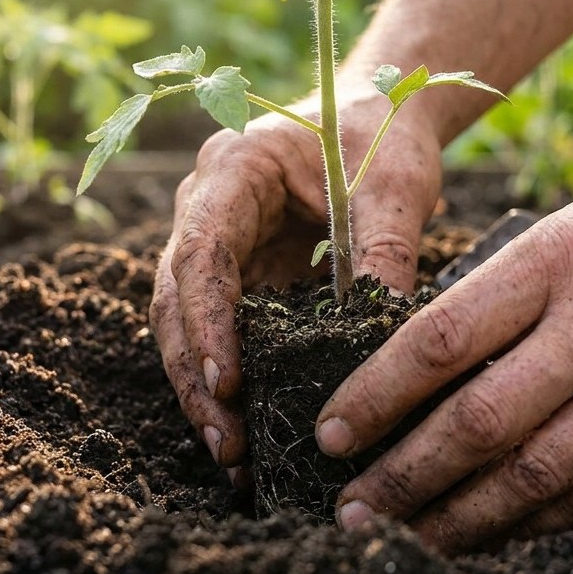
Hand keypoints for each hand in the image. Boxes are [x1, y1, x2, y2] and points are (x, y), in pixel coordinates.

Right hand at [150, 86, 444, 477]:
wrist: (376, 117)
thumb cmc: (382, 133)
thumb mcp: (395, 184)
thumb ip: (386, 248)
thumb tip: (385, 331)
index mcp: (233, 169)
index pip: (201, 251)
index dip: (207, 321)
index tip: (226, 382)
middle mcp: (206, 207)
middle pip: (177, 298)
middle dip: (196, 374)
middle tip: (225, 442)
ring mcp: (217, 244)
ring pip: (186, 324)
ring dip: (204, 389)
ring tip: (232, 455)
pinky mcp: (239, 276)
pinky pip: (223, 332)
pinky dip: (233, 381)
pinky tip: (249, 431)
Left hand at [315, 152, 572, 552]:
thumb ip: (503, 291)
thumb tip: (422, 364)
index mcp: (555, 260)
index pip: (438, 342)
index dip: (374, 399)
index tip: (330, 434)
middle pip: (477, 424)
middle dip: (402, 479)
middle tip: (349, 513)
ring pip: (533, 477)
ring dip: (459, 520)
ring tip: (406, 540)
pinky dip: (534, 522)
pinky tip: (492, 535)